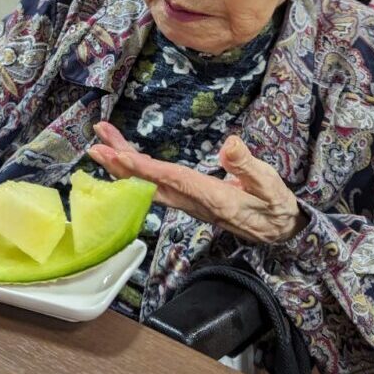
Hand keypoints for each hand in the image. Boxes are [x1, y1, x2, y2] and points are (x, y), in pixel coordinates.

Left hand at [88, 121, 307, 242]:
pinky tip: (120, 158)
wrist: (278, 231)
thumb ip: (249, 165)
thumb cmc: (275, 206)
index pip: (173, 181)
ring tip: (101, 142)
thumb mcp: (271, 185)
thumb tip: (230, 143)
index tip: (121, 156)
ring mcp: (187, 203)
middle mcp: (192, 203)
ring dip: (122, 164)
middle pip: (149, 184)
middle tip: (96, 145)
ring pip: (147, 185)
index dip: (146, 169)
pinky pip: (153, 185)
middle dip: (121, 164)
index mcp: (213, 198)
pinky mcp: (186, 199)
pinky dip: (135, 170)